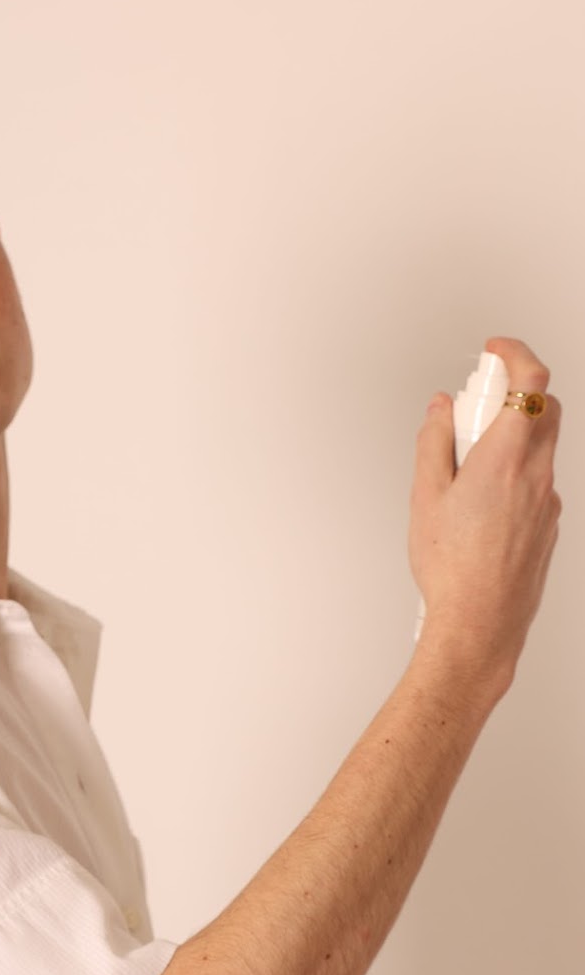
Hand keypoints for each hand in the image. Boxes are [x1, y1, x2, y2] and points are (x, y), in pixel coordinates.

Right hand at [409, 336, 561, 692]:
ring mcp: (548, 500)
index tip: (494, 350)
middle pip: (544, 409)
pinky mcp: (548, 524)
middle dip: (515, 392)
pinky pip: (537, 480)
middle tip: (478, 401)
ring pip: (541, 446)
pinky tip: (480, 500)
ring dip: (511, 436)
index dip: (515, 353)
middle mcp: (537, 475)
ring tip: (468, 462)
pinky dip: (515, 471)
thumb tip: (442, 410)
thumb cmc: (452, 570)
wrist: (480, 623)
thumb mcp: (425, 497)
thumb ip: (435, 442)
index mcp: (506, 459)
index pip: (532, 381)